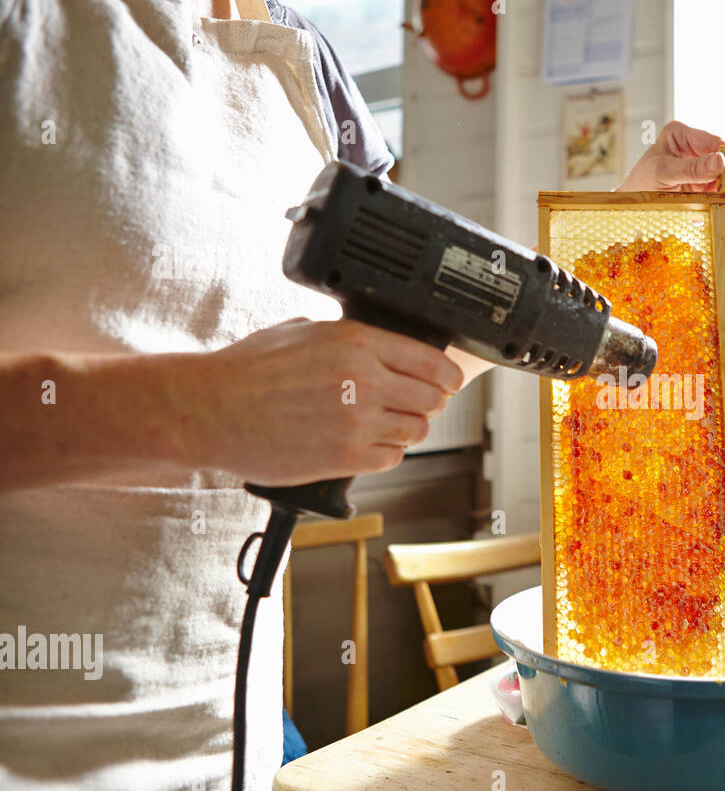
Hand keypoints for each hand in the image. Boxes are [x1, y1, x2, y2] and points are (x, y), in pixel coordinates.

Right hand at [195, 318, 462, 484]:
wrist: (209, 410)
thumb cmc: (248, 370)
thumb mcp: (304, 332)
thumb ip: (350, 339)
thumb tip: (385, 346)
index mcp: (357, 342)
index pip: (432, 362)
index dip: (447, 375)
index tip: (450, 381)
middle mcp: (364, 380)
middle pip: (431, 399)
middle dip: (427, 402)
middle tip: (412, 403)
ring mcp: (357, 422)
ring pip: (416, 430)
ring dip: (406, 428)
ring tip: (383, 423)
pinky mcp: (345, 458)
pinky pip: (392, 458)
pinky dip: (385, 452)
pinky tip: (365, 443)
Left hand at [617, 120, 724, 191]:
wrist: (629, 205)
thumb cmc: (640, 184)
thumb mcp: (664, 174)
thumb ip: (692, 168)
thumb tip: (721, 161)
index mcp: (680, 133)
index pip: (714, 141)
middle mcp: (692, 145)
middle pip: (723, 157)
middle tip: (721, 191)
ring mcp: (697, 164)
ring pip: (724, 174)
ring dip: (721, 188)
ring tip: (708, 198)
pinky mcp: (700, 181)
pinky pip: (718, 188)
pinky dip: (716, 196)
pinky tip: (705, 201)